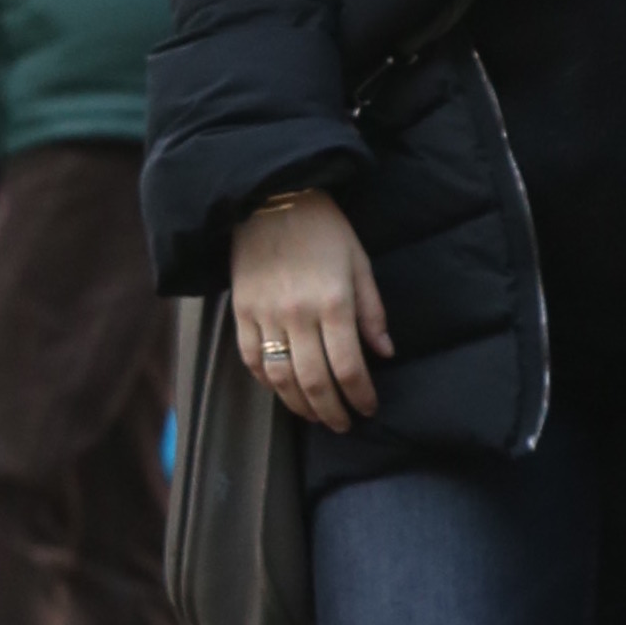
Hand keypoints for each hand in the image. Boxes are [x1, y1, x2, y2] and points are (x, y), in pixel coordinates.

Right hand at [229, 189, 389, 432]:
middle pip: (313, 380)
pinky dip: (267, 382)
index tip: (369, 409)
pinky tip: (282, 391)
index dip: (360, 395)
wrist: (270, 199)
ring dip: (298, 405)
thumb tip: (385, 354)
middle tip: (343, 425)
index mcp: (334, 303)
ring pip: (279, 377)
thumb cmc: (324, 231)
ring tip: (315, 417)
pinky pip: (251, 358)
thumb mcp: (360, 264)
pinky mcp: (240, 311)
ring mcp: (264, 315)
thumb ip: (372, 313)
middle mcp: (297, 314)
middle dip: (331, 410)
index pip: (349, 366)